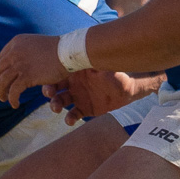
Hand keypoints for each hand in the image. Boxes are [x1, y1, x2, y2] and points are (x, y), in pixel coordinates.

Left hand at [0, 33, 67, 105]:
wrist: (69, 51)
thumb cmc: (58, 50)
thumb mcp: (37, 46)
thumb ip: (27, 52)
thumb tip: (22, 65)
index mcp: (17, 42)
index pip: (1, 58)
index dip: (2, 70)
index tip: (5, 79)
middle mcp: (14, 51)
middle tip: (1, 91)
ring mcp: (19, 63)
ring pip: (2, 82)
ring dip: (1, 92)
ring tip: (4, 99)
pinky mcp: (27, 75)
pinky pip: (13, 91)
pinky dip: (12, 99)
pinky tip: (15, 104)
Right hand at [44, 69, 163, 124]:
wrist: (130, 87)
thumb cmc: (119, 72)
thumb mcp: (107, 66)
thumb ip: (95, 63)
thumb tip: (86, 58)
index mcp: (75, 71)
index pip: (57, 73)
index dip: (49, 77)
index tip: (48, 80)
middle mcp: (74, 83)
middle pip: (55, 88)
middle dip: (49, 92)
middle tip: (50, 95)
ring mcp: (78, 96)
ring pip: (60, 101)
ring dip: (55, 105)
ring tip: (56, 109)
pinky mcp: (84, 109)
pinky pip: (73, 114)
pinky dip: (69, 118)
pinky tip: (69, 120)